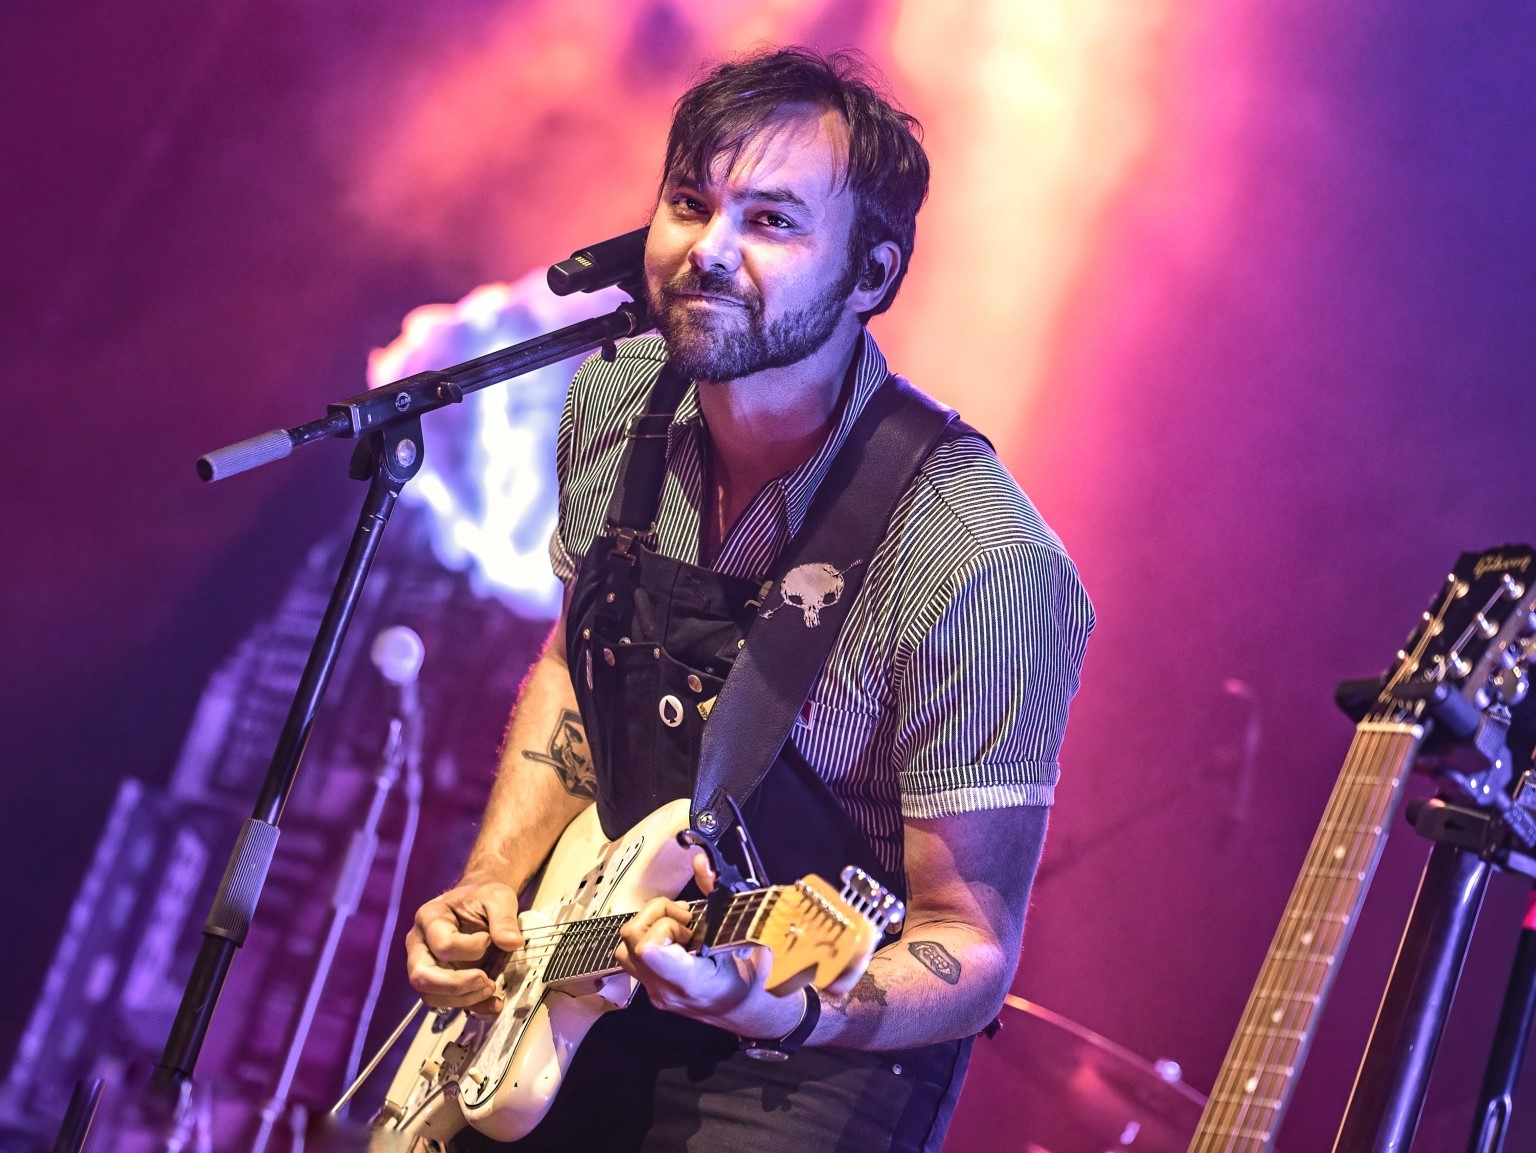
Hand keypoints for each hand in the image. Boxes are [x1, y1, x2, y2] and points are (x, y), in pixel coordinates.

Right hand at [405, 880, 523, 1012]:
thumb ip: (504, 919)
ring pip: (430, 995)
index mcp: (430, 918)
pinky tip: (493, 1003)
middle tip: (486, 981)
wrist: (480, 901)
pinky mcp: (438, 980)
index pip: (442, 944)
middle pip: (422, 976)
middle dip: (456, 985)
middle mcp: (419, 944)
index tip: (488, 940)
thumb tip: (513, 943)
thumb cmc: (484, 897)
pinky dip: (470, 1007)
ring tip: (490, 987)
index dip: (470, 949)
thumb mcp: (498, 899)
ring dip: (463, 999)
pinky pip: (445, 1003)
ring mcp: (425, 965)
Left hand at [612, 853, 802, 1039]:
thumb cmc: (754, 980)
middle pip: (631, 939)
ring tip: (681, 932)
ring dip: (650, 928)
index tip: (691, 924)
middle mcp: (665, 990)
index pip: (649, 950)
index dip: (663, 923)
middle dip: (657, 917)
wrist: (751, 1014)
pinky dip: (651, 939)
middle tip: (688, 922)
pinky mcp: (651, 989)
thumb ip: (718, 895)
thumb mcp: (745, 935)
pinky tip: (678, 943)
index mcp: (690, 982)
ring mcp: (655, 992)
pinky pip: (634, 957)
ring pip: (625, 948)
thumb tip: (699, 860)